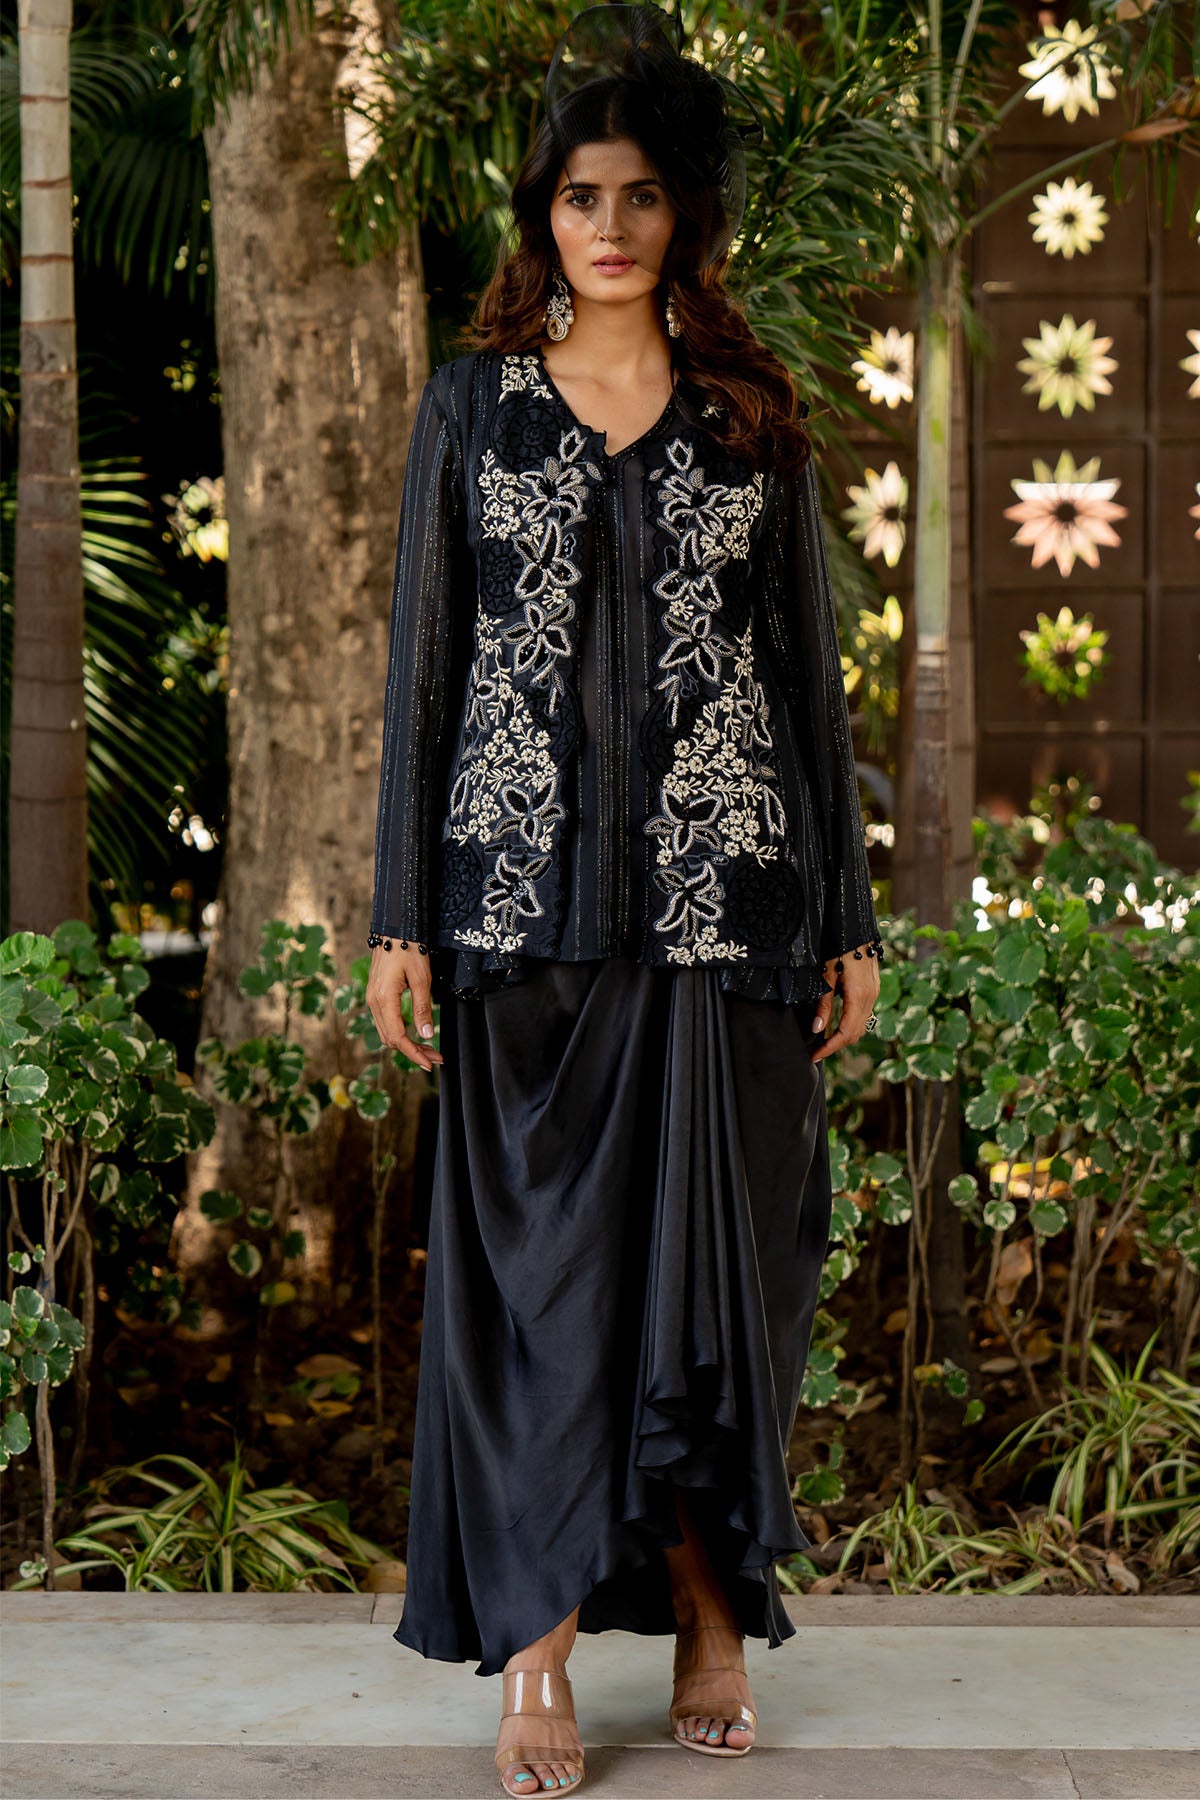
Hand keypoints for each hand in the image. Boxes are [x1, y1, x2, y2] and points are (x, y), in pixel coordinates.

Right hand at [366, 942, 442, 1072]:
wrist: (395, 927)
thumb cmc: (410, 948)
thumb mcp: (421, 978)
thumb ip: (422, 1008)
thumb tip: (426, 1035)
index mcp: (384, 999)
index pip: (397, 1037)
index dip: (413, 1053)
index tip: (429, 1063)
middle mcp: (373, 1001)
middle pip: (390, 1039)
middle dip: (413, 1051)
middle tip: (435, 1058)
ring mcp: (372, 998)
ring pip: (386, 1032)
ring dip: (406, 1043)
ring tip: (429, 1049)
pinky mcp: (376, 994)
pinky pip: (385, 1021)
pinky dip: (399, 1032)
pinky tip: (414, 1034)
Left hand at [809, 943, 880, 1063]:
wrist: (856, 928)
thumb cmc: (838, 948)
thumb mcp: (826, 975)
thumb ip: (824, 1004)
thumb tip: (817, 1029)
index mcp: (859, 996)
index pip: (846, 1033)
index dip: (829, 1048)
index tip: (814, 1055)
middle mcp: (871, 998)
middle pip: (855, 1034)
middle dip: (835, 1045)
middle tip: (815, 1051)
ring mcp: (874, 994)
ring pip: (861, 1025)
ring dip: (843, 1036)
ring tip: (822, 1041)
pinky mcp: (873, 989)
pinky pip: (863, 1015)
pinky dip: (850, 1024)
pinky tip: (836, 1024)